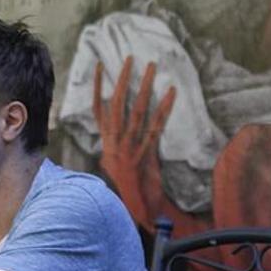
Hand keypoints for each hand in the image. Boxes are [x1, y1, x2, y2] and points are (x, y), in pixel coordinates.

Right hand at [93, 56, 175, 227]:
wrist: (137, 212)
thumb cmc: (128, 191)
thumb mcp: (113, 168)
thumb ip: (112, 151)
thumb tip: (109, 141)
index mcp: (107, 143)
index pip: (98, 109)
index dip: (98, 87)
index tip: (101, 66)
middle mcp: (116, 143)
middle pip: (118, 105)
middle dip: (124, 80)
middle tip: (131, 58)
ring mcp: (131, 148)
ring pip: (137, 112)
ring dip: (144, 87)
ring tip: (152, 67)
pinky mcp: (147, 155)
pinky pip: (156, 127)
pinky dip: (164, 109)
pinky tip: (171, 93)